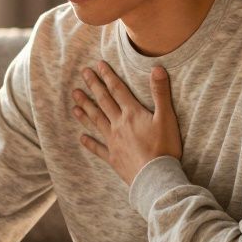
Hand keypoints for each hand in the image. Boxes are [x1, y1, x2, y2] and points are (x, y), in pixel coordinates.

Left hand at [72, 61, 181, 184]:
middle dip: (93, 86)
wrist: (155, 176)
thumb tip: (157, 68)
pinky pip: (97, 148)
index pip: (118, 90)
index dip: (108, 76)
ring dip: (85, 108)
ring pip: (96, 121)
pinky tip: (81, 138)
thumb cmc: (164, 147)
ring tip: (75, 98)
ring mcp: (113, 141)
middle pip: (103, 101)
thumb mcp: (167, 118)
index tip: (98, 65)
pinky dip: (89, 142)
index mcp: (132, 114)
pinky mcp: (113, 157)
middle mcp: (119, 124)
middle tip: (83, 73)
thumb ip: (161, 93)